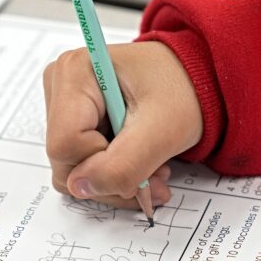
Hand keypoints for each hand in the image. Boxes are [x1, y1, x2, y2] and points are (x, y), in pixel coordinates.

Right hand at [43, 41, 201, 208]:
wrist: (199, 81)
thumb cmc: (185, 90)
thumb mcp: (162, 130)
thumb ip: (123, 165)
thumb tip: (81, 188)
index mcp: (75, 73)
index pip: (65, 145)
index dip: (104, 165)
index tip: (144, 156)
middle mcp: (62, 86)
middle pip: (67, 162)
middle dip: (114, 180)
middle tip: (157, 179)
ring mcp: (67, 106)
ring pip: (76, 170)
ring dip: (119, 181)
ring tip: (156, 171)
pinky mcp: (78, 123)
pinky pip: (85, 166)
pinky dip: (117, 174)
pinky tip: (145, 165)